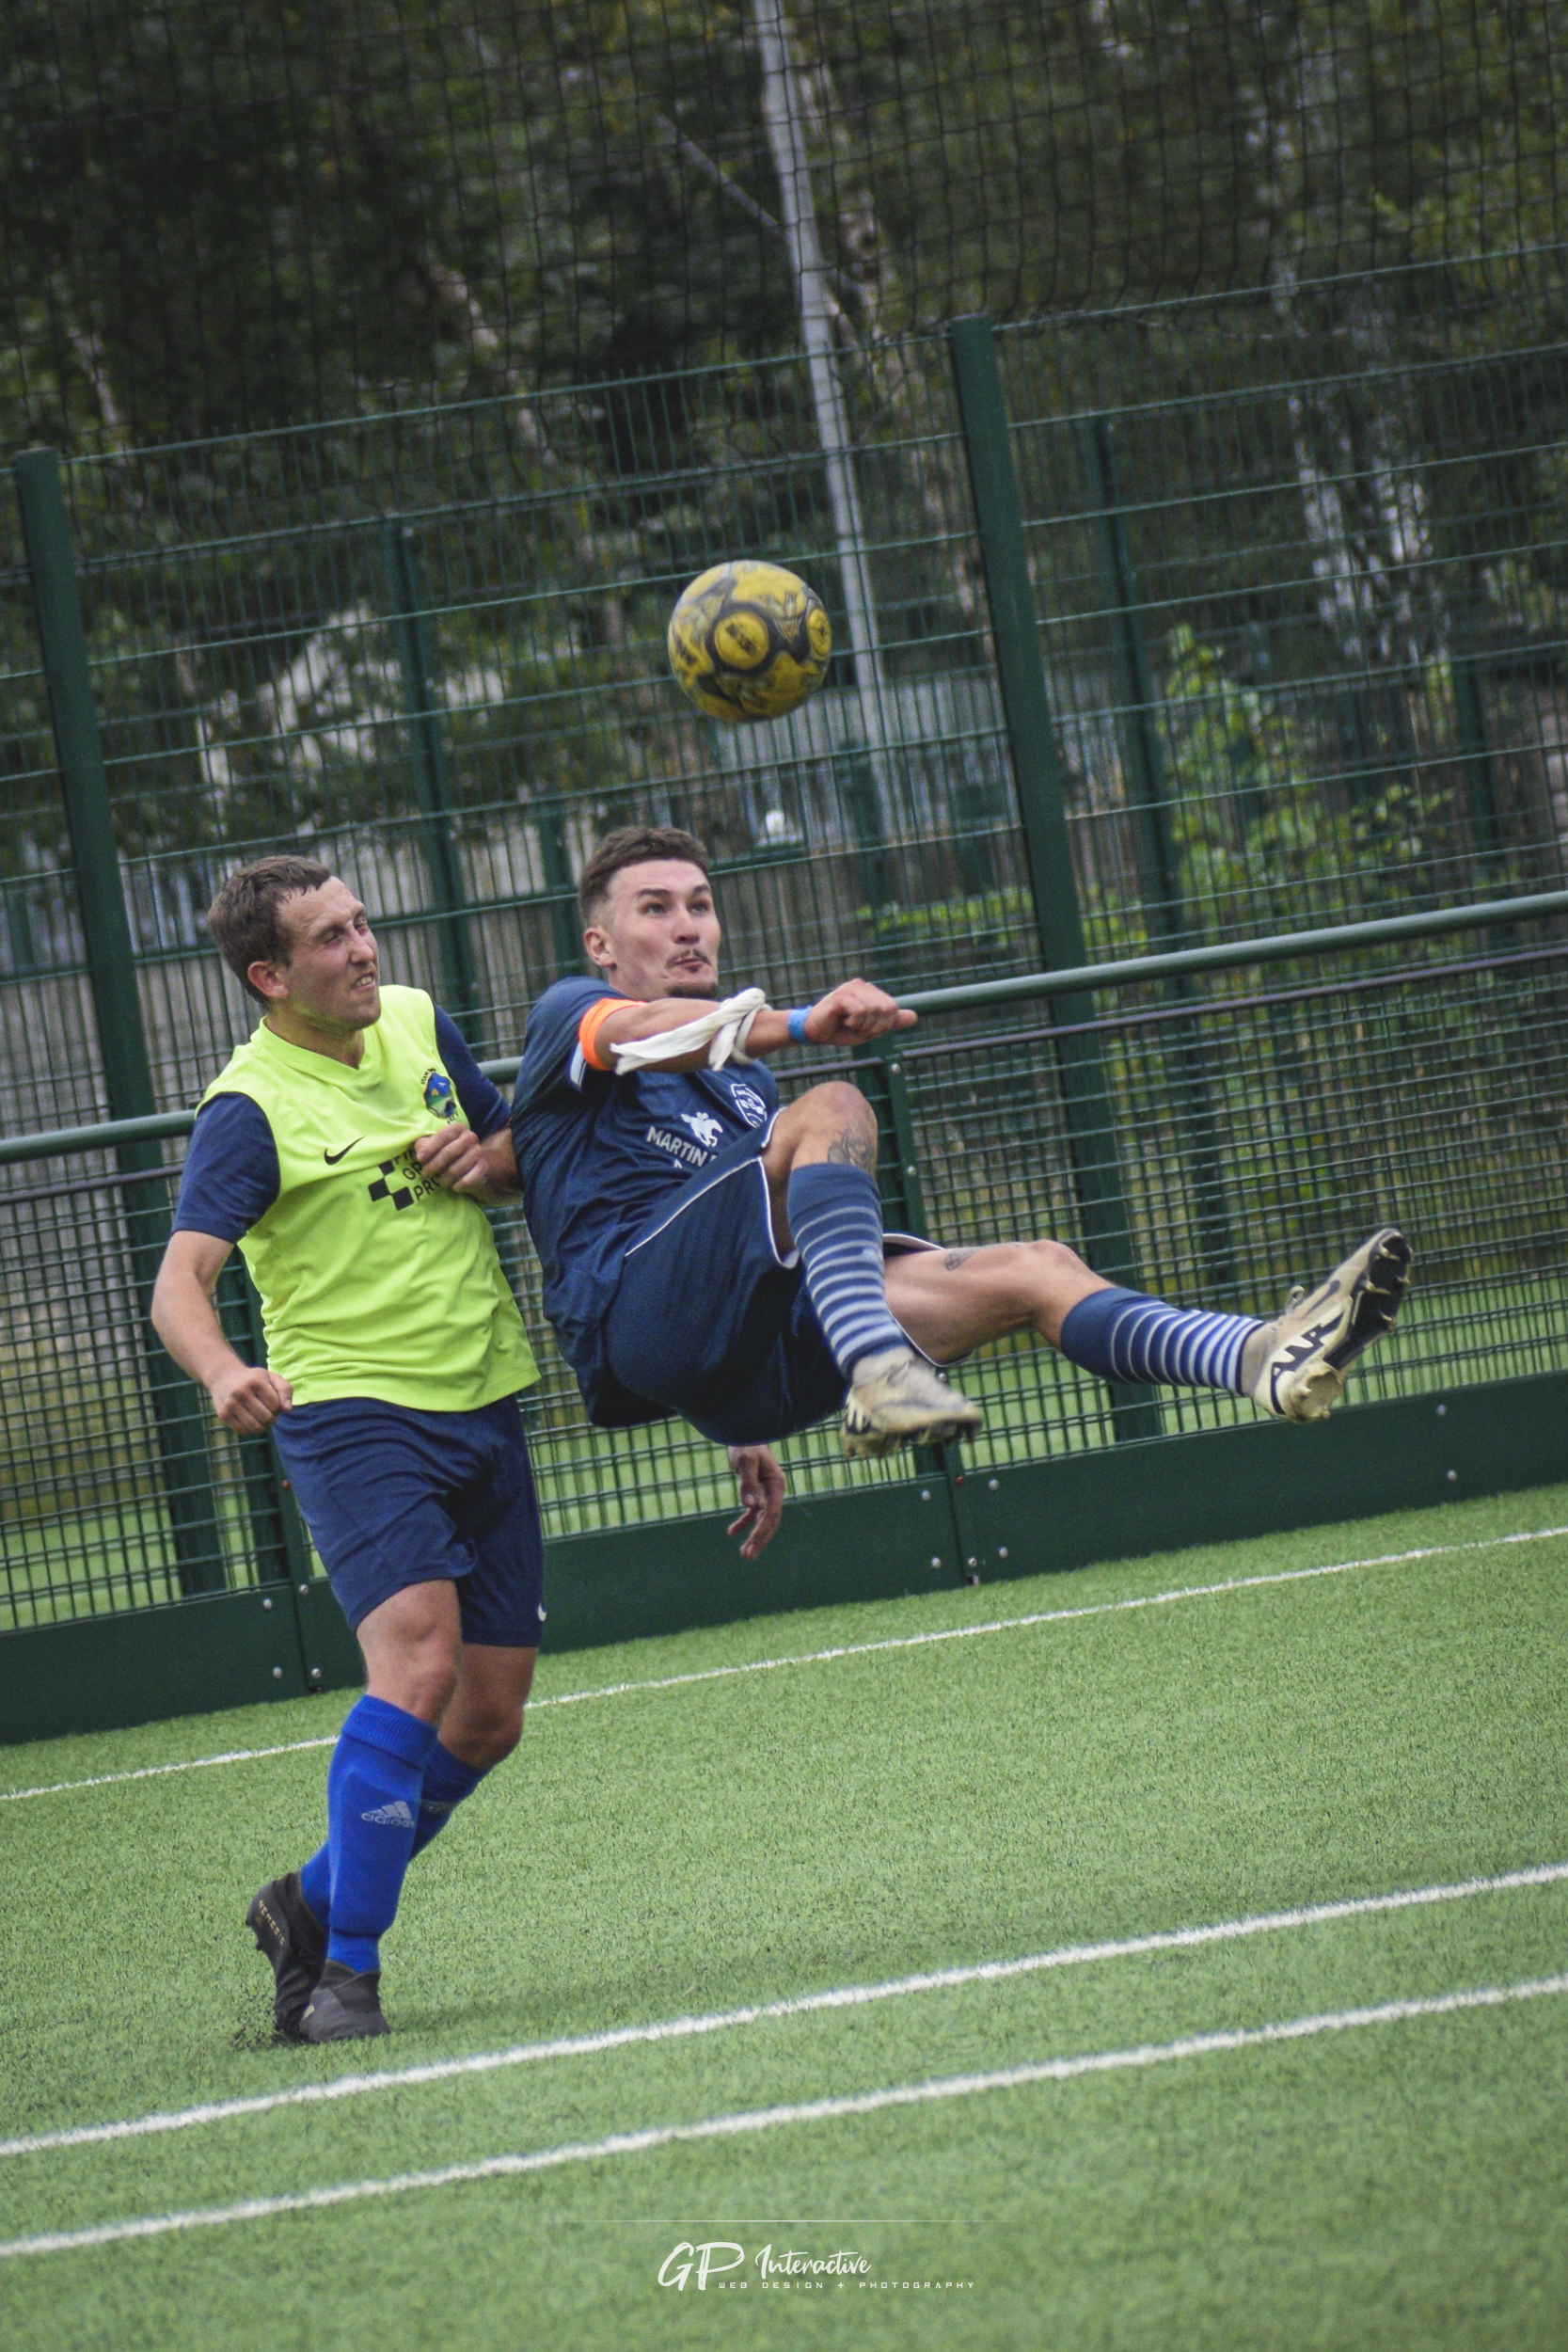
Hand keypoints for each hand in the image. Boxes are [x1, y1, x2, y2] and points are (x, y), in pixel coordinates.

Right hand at [208, 1361, 292, 1432]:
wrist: (223, 1376)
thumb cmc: (253, 1379)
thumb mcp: (271, 1377)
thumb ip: (285, 1390)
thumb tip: (287, 1409)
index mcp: (255, 1381)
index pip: (276, 1405)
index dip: (279, 1407)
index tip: (275, 1404)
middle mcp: (241, 1392)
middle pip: (266, 1418)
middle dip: (272, 1418)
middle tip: (270, 1413)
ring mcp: (230, 1404)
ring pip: (255, 1427)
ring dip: (263, 1426)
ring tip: (263, 1419)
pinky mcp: (223, 1414)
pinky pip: (243, 1431)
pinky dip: (250, 1429)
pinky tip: (250, 1420)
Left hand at [413, 1123, 490, 1194]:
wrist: (472, 1163)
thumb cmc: (446, 1152)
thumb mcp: (433, 1145)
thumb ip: (423, 1145)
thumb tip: (420, 1153)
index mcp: (458, 1128)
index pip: (443, 1136)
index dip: (430, 1148)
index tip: (419, 1159)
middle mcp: (470, 1137)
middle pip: (449, 1152)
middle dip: (434, 1165)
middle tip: (426, 1174)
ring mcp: (478, 1152)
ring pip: (457, 1168)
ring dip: (445, 1179)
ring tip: (440, 1182)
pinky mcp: (483, 1167)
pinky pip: (468, 1180)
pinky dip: (459, 1185)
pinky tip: (454, 1187)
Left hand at [726, 1444, 785, 1558]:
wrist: (745, 1433)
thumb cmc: (746, 1444)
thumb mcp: (745, 1461)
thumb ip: (748, 1483)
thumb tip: (750, 1505)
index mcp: (776, 1485)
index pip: (771, 1513)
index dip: (762, 1530)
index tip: (751, 1544)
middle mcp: (774, 1491)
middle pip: (770, 1521)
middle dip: (760, 1540)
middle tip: (748, 1557)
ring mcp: (766, 1492)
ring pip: (762, 1520)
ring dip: (753, 1536)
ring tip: (745, 1554)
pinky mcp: (756, 1492)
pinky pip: (752, 1512)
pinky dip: (743, 1523)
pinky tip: (731, 1533)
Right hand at [804, 979, 916, 1045]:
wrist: (814, 1033)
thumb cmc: (841, 1030)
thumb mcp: (870, 1029)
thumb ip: (891, 1022)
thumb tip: (915, 1017)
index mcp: (870, 991)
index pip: (892, 1009)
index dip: (884, 1026)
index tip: (867, 1029)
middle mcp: (861, 985)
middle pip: (886, 1009)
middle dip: (875, 1027)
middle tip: (858, 1028)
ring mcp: (851, 988)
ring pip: (874, 1011)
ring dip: (863, 1026)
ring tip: (849, 1025)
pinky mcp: (841, 995)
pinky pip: (860, 1012)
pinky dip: (854, 1023)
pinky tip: (842, 1021)